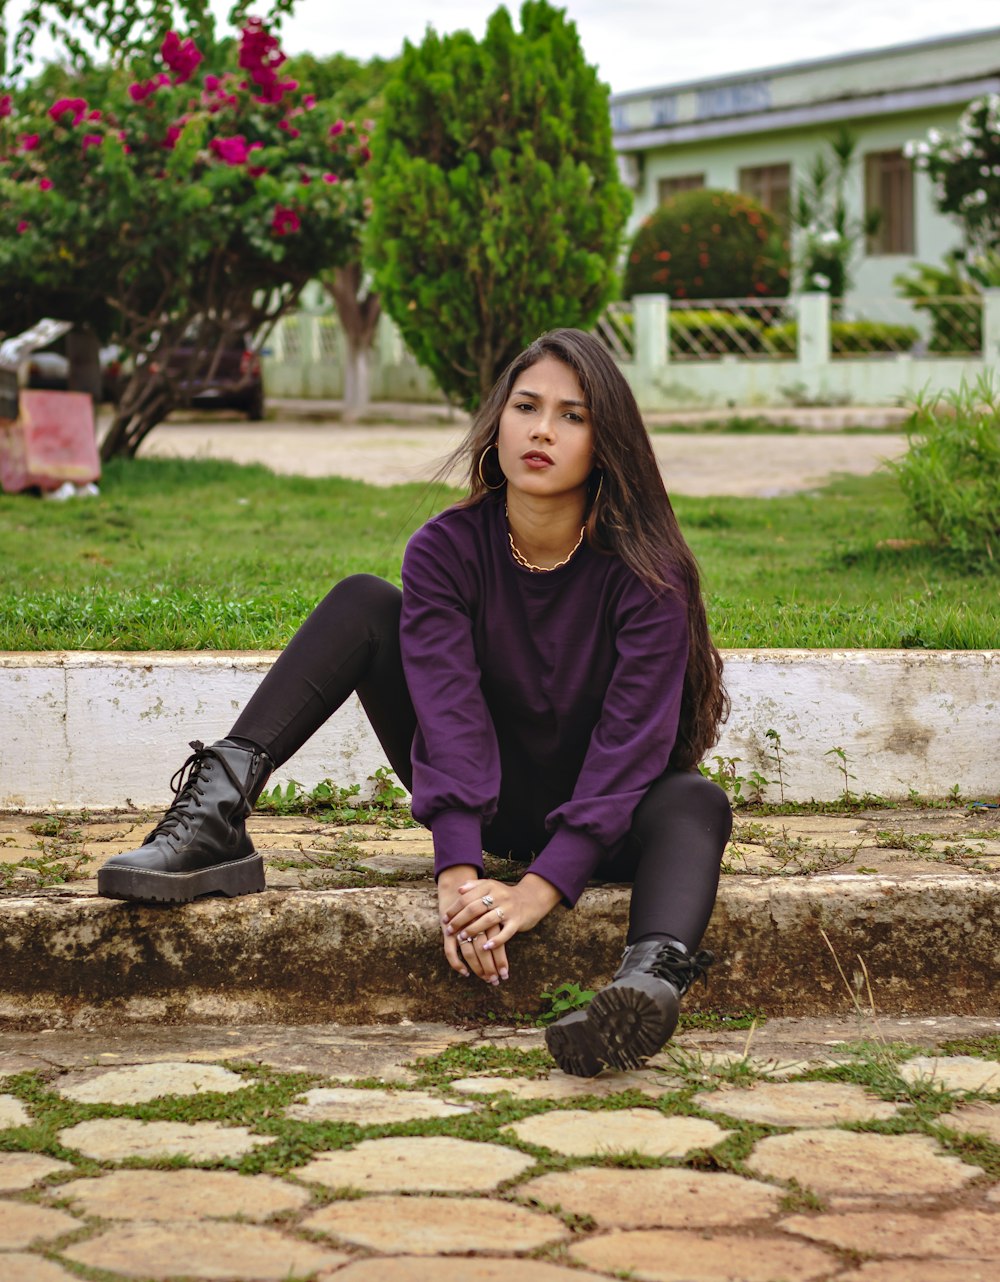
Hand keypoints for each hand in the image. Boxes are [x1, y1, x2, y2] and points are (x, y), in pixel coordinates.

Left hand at [442, 873, 560, 984]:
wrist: (531, 899)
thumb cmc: (505, 895)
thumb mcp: (491, 886)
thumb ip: (475, 886)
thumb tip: (459, 890)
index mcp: (490, 886)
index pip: (467, 897)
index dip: (454, 909)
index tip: (445, 918)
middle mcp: (499, 896)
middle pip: (474, 908)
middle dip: (459, 920)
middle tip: (449, 930)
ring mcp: (509, 909)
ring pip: (488, 920)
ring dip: (473, 930)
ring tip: (462, 938)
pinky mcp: (517, 922)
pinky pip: (505, 933)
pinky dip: (495, 941)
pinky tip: (485, 947)